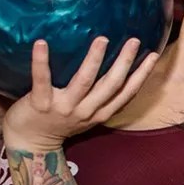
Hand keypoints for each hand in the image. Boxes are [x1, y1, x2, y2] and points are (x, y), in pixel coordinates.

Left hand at [2, 37, 159, 152]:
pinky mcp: (40, 104)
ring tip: (102, 39)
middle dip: (125, 62)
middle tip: (133, 40)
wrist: (30, 144)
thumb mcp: (84, 115)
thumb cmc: (57, 123)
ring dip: (94, 59)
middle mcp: (86, 111)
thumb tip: (107, 65)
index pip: (126, 93)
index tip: (153, 56)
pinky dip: (41, 62)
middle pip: (111, 85)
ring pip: (84, 81)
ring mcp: (64, 108)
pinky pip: (42, 80)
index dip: (141, 75)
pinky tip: (41, 43)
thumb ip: (96, 97)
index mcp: (99, 113)